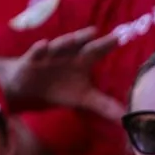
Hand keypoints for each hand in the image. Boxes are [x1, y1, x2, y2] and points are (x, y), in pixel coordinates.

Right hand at [0, 26, 123, 120]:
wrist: (28, 87)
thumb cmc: (61, 88)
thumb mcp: (85, 99)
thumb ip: (105, 106)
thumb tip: (126, 119)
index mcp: (82, 61)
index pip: (99, 51)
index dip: (109, 44)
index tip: (123, 37)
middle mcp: (68, 55)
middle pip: (83, 46)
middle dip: (93, 39)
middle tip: (110, 35)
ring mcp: (50, 56)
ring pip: (60, 45)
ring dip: (69, 40)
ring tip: (83, 35)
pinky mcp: (31, 61)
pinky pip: (35, 53)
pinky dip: (39, 49)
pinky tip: (43, 45)